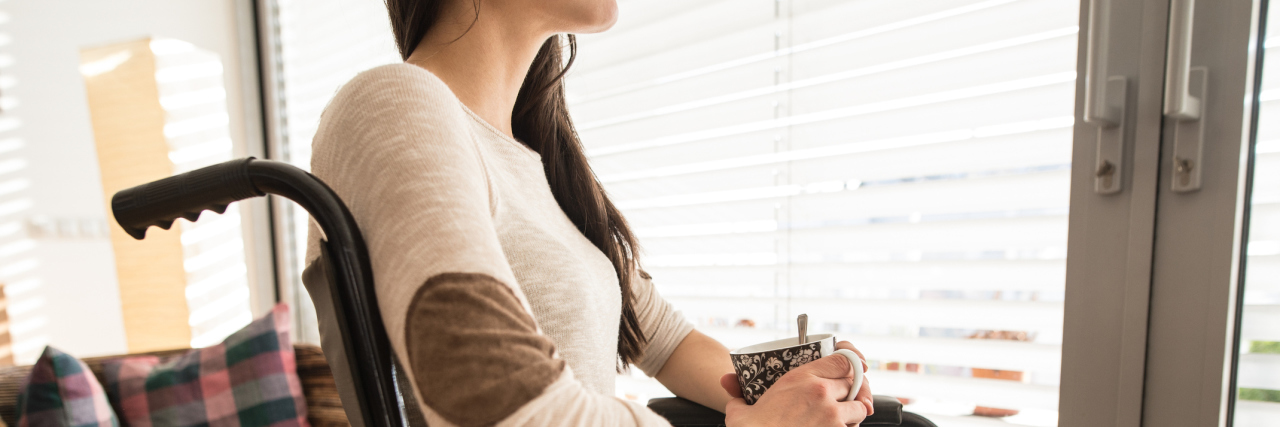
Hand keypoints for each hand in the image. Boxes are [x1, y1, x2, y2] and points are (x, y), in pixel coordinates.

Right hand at [720, 341, 872, 426]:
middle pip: (852, 383)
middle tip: (843, 398)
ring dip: (853, 412)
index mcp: (800, 379)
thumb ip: (738, 393)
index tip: (851, 368)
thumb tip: (727, 381)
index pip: (842, 360)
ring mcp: (832, 416)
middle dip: (850, 390)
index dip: (850, 363)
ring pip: (859, 408)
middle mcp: (820, 393)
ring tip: (841, 418)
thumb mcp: (739, 410)